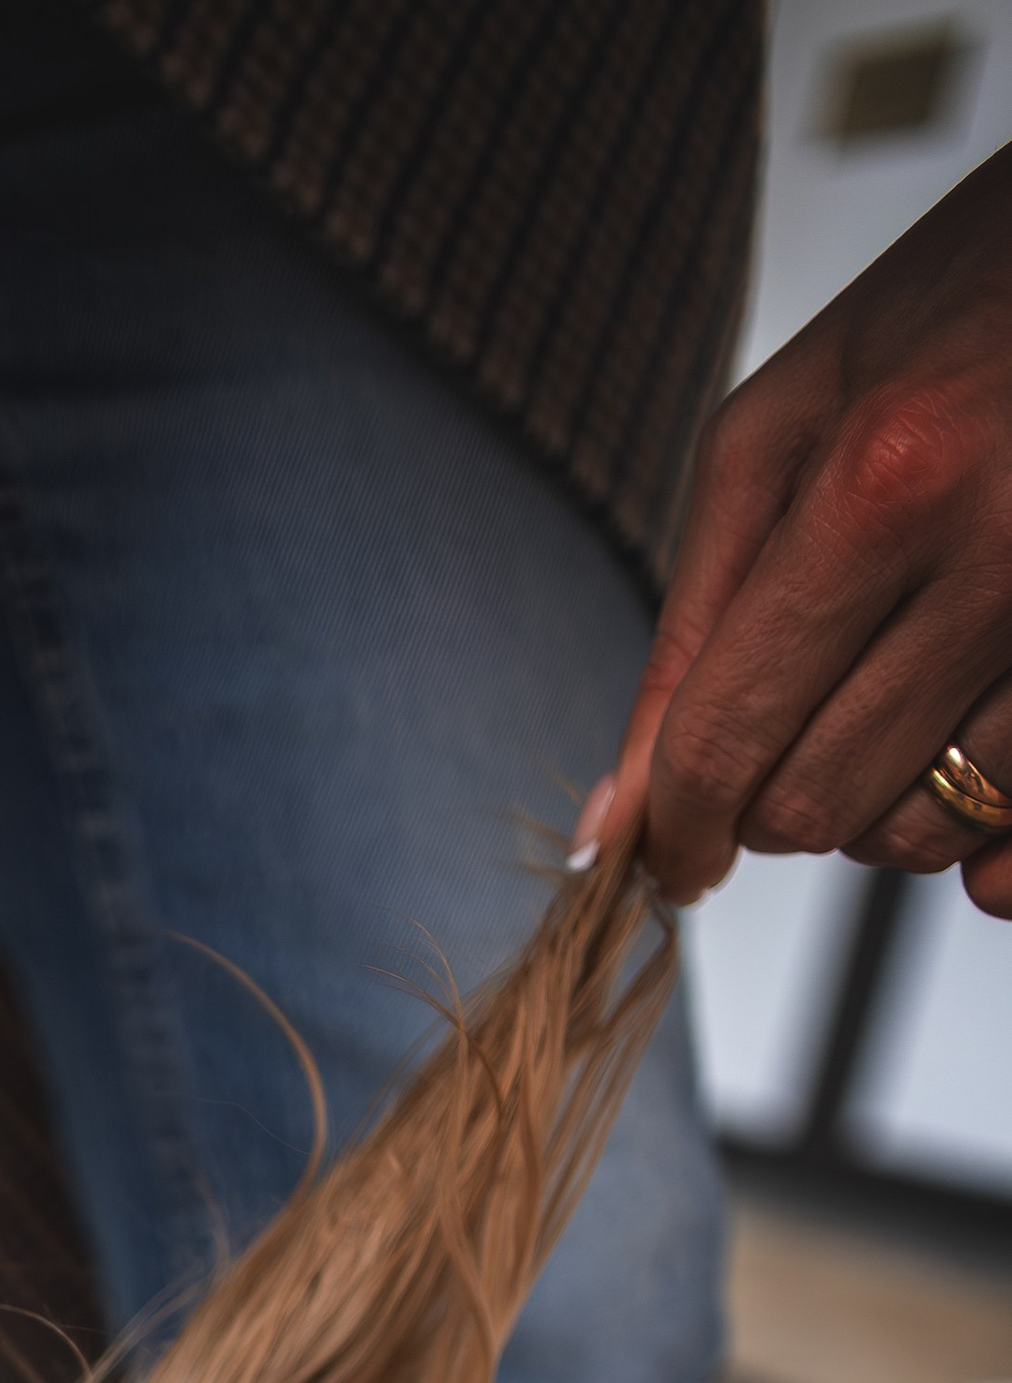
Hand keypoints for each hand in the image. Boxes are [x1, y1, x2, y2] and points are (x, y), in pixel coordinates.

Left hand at [578, 143, 1011, 917]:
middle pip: (815, 808)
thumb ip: (690, 629)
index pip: (726, 740)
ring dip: (871, 812)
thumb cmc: (948, 313)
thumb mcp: (778, 432)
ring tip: (881, 706)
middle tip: (781, 733)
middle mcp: (994, 560)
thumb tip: (617, 814)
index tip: (664, 859)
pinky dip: (973, 832)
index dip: (673, 831)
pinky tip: (956, 763)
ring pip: (919, 836)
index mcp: (882, 486)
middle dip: (765, 807)